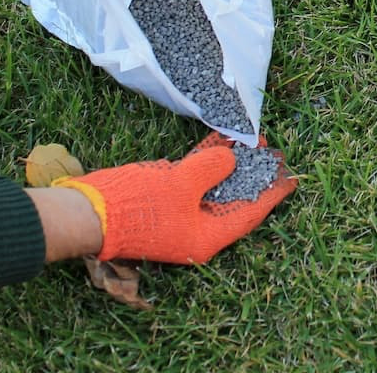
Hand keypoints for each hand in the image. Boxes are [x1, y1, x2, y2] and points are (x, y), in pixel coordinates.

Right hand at [52, 133, 294, 263]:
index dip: (272, 193)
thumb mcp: (181, 184)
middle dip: (253, 173)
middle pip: (235, 199)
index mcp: (207, 237)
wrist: (85, 213)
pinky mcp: (164, 199)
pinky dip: (206, 162)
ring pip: (215, 187)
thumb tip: (231, 158)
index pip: (249, 213)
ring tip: (250, 140)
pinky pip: (194, 180)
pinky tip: (219, 140)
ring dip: (231, 163)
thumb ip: (212, 169)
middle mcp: (197, 230)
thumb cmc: (136, 205)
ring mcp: (180, 215)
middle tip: (272, 152)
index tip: (291, 177)